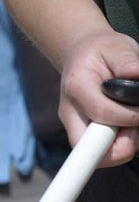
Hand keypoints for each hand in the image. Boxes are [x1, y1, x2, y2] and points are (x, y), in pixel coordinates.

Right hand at [60, 28, 138, 164]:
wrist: (80, 55)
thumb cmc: (100, 51)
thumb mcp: (117, 47)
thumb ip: (128, 62)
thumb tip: (137, 77)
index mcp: (78, 86)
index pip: (100, 113)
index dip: (122, 122)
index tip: (137, 119)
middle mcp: (70, 111)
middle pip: (89, 147)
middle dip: (118, 146)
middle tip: (135, 129)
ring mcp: (72, 126)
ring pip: (94, 155)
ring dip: (120, 146)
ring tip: (131, 124)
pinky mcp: (78, 135)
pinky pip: (97, 153)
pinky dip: (115, 146)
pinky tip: (123, 129)